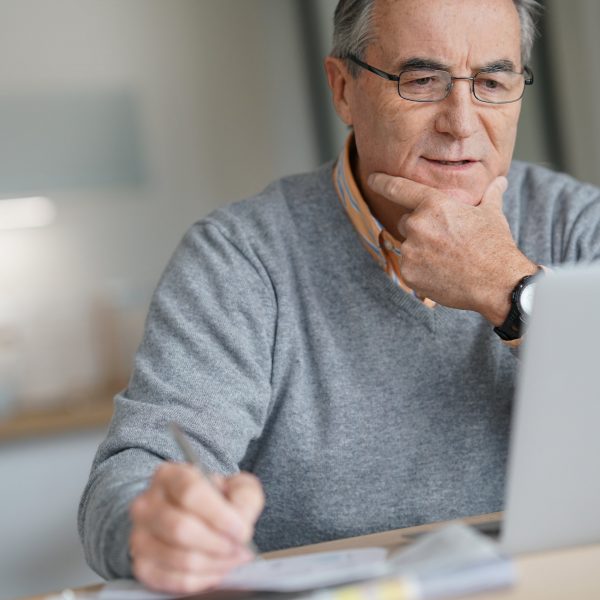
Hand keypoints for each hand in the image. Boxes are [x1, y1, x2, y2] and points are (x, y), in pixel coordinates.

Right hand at [129, 462, 264, 593]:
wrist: (196, 518)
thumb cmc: (218, 500)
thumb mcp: (237, 488)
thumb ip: (244, 497)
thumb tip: (241, 520)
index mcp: (169, 475)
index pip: (190, 493)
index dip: (219, 515)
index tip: (242, 530)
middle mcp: (146, 504)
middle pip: (181, 528)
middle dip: (217, 543)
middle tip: (239, 548)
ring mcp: (140, 536)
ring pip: (179, 557)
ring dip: (214, 563)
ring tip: (233, 558)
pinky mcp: (141, 565)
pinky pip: (174, 580)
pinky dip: (202, 579)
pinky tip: (217, 569)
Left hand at [367, 173, 537, 324]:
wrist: (496, 284)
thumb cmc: (494, 247)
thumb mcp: (492, 214)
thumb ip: (489, 195)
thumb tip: (499, 181)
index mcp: (434, 204)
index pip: (399, 188)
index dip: (382, 182)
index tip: (373, 178)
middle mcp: (417, 225)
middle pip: (406, 221)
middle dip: (421, 228)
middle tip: (445, 241)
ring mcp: (410, 250)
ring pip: (407, 245)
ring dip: (420, 250)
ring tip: (446, 259)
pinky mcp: (408, 273)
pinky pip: (408, 266)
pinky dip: (420, 269)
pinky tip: (441, 272)